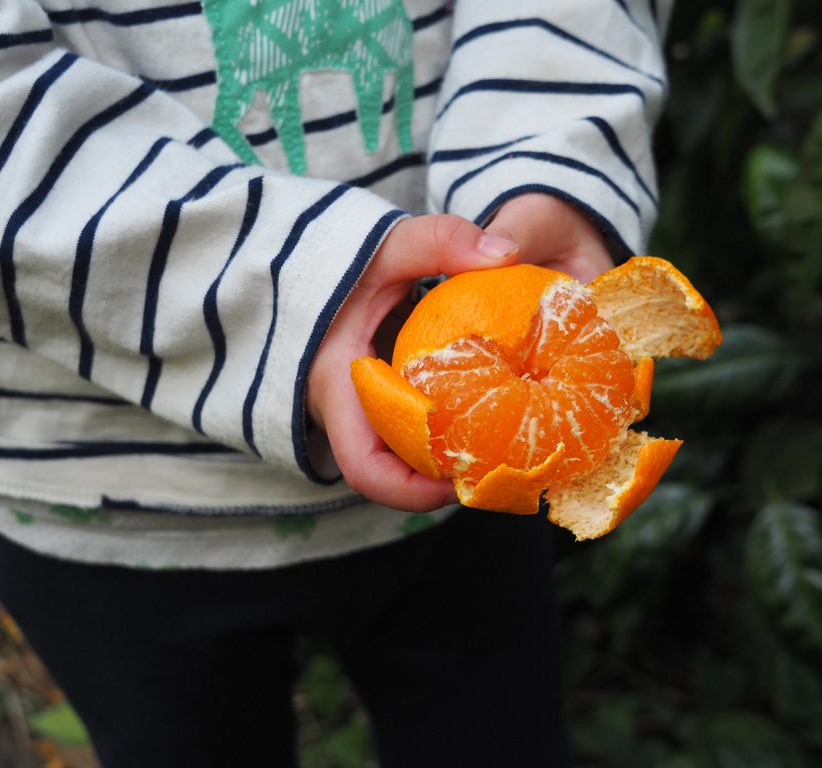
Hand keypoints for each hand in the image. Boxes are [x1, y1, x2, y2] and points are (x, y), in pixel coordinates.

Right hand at [307, 195, 612, 511]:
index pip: (365, 468)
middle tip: (502, 467)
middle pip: (393, 477)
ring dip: (446, 463)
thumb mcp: (387, 245)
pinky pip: (408, 439)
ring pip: (402, 462)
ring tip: (504, 449)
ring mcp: (360, 414)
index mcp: (336, 386)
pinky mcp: (375, 406)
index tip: (462, 481)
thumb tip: (506, 254)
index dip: (412, 491)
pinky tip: (489, 419)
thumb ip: (440, 240)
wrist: (315, 268)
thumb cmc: (345, 260)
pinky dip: (443, 437)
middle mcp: (345, 414)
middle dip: (444, 481)